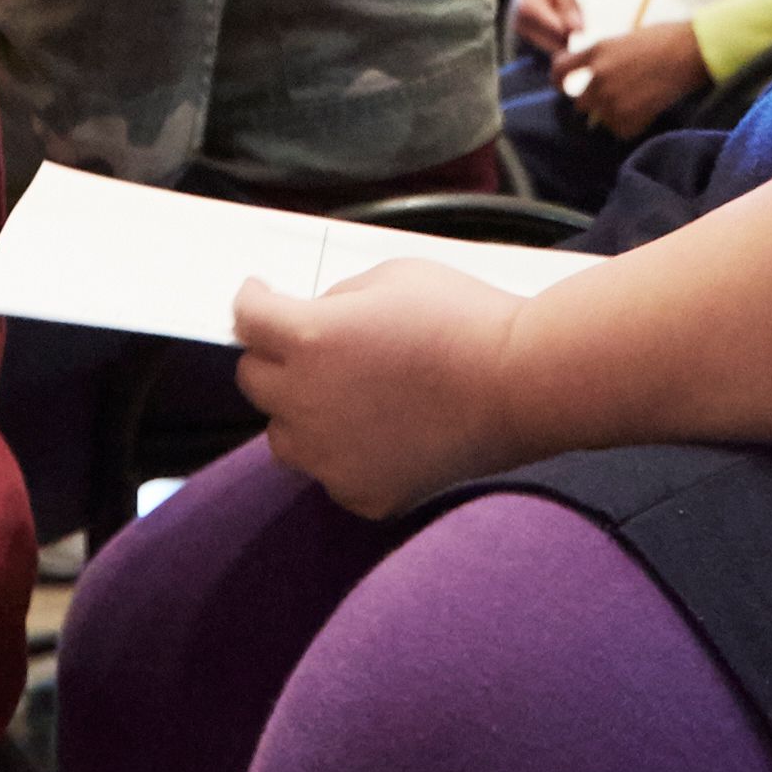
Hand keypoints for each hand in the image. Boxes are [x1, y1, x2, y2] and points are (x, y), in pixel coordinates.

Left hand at [232, 259, 539, 515]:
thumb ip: (336, 299)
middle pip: (254, 380)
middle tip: (316, 348)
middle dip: (276, 357)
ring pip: (284, 435)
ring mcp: (331, 457)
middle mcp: (305, 402)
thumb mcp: (391, 277)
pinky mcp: (363, 494)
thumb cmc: (467, 320)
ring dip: (302, 412)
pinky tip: (387, 432)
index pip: (246, 318)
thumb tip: (317, 319)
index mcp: (309, 339)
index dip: (252, 301)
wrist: (525, 383)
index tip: (258, 298)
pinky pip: (332, 472)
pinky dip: (347, 454)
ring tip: (354, 396)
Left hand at [563, 14, 713, 134]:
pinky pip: (619, 130)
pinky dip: (630, 125)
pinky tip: (645, 111)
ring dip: (612, 113)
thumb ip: (604, 57)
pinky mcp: (630, 117)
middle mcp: (598, 76)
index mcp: (596, 51)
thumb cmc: (664, 38)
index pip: (559, 70)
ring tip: (634, 102)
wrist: (691, 51)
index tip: (563, 84)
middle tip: (615, 95)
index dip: (559, 79)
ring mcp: (612, 98)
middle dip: (593, 100)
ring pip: (600, 117)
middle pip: (579, 101)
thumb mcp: (624, 40)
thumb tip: (595, 73)